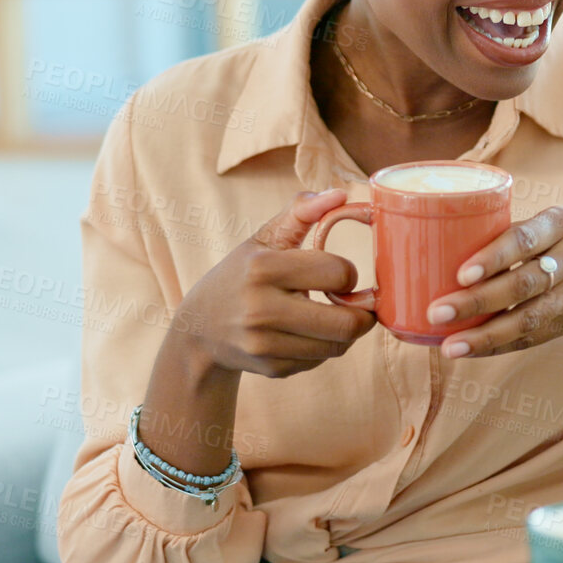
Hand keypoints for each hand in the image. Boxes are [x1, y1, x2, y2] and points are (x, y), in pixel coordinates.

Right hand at [167, 188, 378, 377]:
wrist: (199, 327)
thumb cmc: (241, 275)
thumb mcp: (263, 239)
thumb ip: (300, 212)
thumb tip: (340, 195)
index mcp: (262, 268)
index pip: (339, 273)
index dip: (348, 274)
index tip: (340, 276)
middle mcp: (260, 308)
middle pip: (347, 323)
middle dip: (362, 314)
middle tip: (357, 304)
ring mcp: (264, 343)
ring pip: (338, 346)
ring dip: (346, 333)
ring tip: (332, 316)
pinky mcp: (270, 368)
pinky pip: (320, 361)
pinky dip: (323, 348)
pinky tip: (306, 334)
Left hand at [426, 207, 562, 358]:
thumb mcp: (557, 222)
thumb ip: (517, 235)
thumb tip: (448, 252)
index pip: (524, 241)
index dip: (492, 258)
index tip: (460, 274)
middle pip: (522, 284)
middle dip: (476, 301)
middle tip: (437, 312)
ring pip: (528, 319)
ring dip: (484, 335)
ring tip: (449, 346)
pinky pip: (534, 337)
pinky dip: (499, 346)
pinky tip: (471, 350)